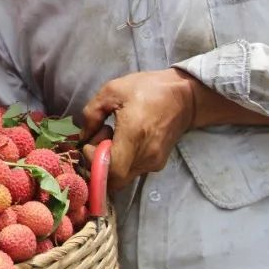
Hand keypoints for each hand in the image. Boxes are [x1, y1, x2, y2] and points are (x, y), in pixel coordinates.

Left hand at [80, 69, 195, 190]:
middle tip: (100, 139)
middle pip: (114, 179)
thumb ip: (91, 114)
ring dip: (110, 162)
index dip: (93, 161)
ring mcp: (154, 162)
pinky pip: (132, 171)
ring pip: (122, 177)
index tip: (90, 142)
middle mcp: (146, 155)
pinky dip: (121, 161)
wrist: (185, 96)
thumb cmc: (147, 89)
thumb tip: (83, 137)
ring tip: (113, 136)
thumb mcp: (111, 91)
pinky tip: (124, 141)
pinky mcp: (158, 164)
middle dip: (98, 163)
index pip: (111, 170)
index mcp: (134, 135)